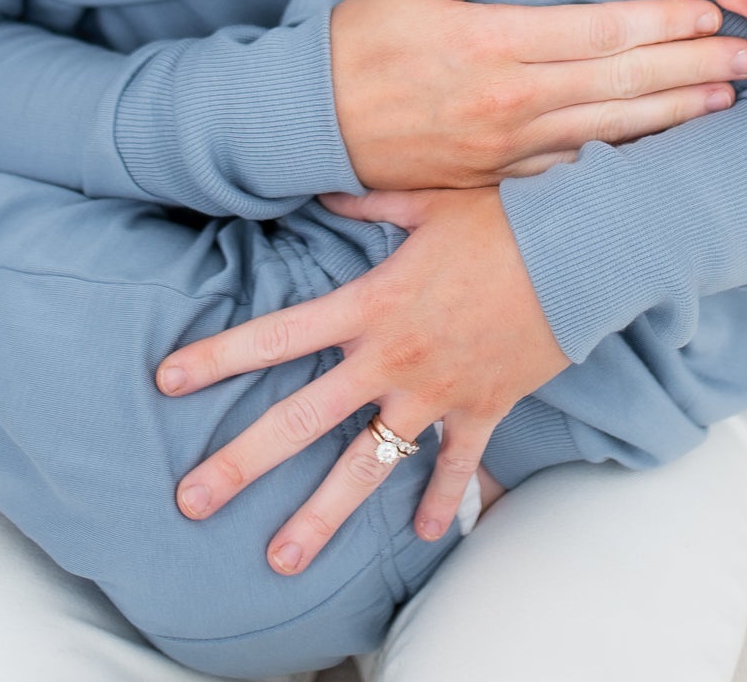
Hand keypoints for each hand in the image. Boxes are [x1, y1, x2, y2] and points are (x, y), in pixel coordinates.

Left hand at [157, 184, 567, 574]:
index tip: (166, 379)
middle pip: (300, 420)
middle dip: (240, 461)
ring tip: (280, 559)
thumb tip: (321, 186)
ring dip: (321, 516)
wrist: (580, 252)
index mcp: (368, 305)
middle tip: (190, 500)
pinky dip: (444, 502)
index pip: (276, 334)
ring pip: (365, 467)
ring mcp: (434, 393)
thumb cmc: (502, 216)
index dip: (218, 356)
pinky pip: (454, 466)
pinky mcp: (481, 411)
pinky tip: (428, 536)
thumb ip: (367, 204)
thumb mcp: (427, 200)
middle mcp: (390, 358)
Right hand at [330, 0, 746, 189]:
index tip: (708, 13)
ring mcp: (507, 148)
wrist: (306, 124)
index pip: (602, 33)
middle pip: (623, 83)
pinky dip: (624, 154)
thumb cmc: (359, 40)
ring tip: (726, 99)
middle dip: (693, 68)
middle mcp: (511, 101)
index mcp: (495, 43)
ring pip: (610, 130)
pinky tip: (662, 144)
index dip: (663, 23)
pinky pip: (575, 168)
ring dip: (675, 114)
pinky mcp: (497, 180)